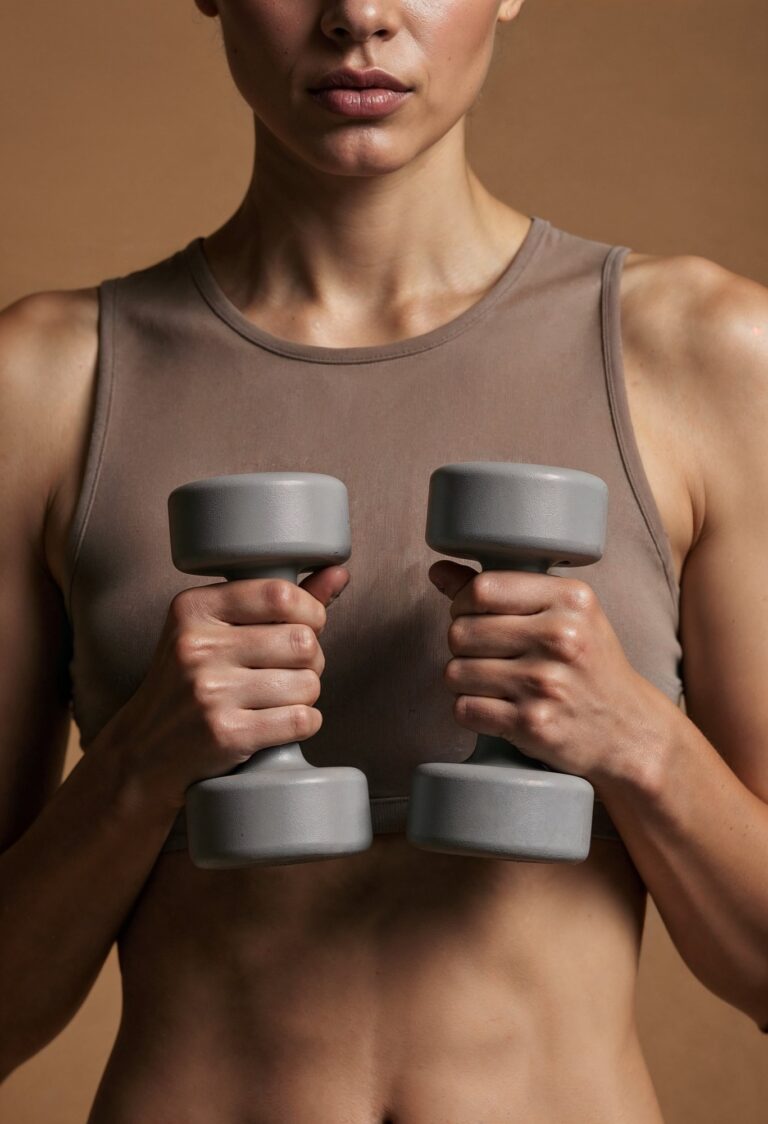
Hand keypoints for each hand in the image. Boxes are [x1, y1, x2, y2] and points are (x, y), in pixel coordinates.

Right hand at [103, 565, 349, 812]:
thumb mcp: (215, 631)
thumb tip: (339, 574)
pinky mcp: (225, 734)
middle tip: (291, 670)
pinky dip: (304, 723)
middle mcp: (196, 647)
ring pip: (308, 683)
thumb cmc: (190, 683)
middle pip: (302, 641)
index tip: (307, 626)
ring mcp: (209, 692)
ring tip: (279, 698)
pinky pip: (301, 720)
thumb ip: (276, 602)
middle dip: (311, 660)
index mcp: (192, 609)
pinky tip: (281, 723)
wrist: (143, 752)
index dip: (310, 612)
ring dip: (306, 694)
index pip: (280, 594)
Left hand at [428, 559, 671, 787]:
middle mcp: (560, 638)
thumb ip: (505, 589)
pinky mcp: (532, 724)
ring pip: (455, 672)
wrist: (629, 731)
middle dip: (463, 645)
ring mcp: (545, 684)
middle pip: (461, 631)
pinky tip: (495, 707)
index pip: (482, 589)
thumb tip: (439, 571)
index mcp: (570, 600)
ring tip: (492, 682)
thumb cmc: (591, 665)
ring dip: (464, 680)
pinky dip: (471, 710)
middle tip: (486, 654)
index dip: (463, 603)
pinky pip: (464, 709)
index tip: (473, 615)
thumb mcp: (566, 614)